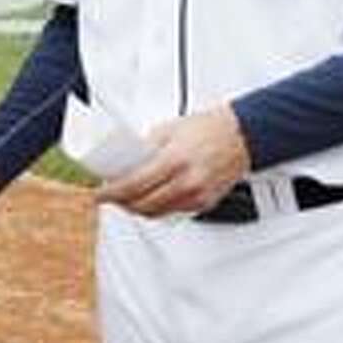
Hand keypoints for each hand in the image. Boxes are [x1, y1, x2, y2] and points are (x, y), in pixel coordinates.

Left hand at [95, 105, 250, 217]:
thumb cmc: (209, 128)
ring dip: (138, 209)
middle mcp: (186, 182)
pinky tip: (150, 199)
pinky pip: (173, 212)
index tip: (100, 194)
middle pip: (143, 205)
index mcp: (175, 160)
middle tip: (111, 197)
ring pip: (157, 214)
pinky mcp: (204, 204)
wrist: (241, 136)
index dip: (112, 193)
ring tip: (127, 199)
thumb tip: (127, 161)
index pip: (134, 185)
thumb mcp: (169, 129)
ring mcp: (196, 196)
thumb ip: (147, 147)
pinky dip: (158, 208)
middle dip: (122, 203)